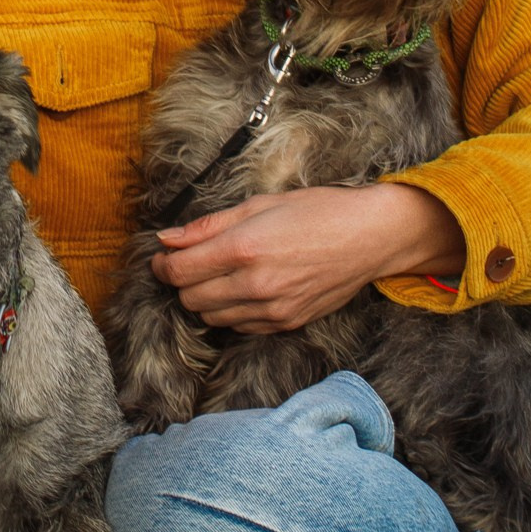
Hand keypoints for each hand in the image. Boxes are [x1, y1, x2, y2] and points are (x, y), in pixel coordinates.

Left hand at [151, 181, 463, 335]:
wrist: (368, 236)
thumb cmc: (317, 211)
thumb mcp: (260, 204)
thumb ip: (209, 225)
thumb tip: (167, 239)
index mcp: (243, 248)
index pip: (178, 272)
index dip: (161, 266)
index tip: (163, 257)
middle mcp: (254, 284)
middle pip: (190, 299)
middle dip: (184, 281)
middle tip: (195, 262)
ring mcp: (271, 309)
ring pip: (211, 318)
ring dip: (207, 298)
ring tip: (223, 274)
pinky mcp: (286, 323)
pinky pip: (240, 327)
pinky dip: (233, 312)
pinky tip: (246, 289)